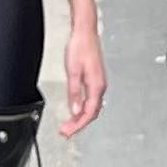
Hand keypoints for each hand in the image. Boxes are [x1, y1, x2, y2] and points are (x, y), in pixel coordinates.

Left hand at [58, 17, 105, 138]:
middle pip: (91, 113)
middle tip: (66, 132)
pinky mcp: (95, 80)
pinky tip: (75, 110)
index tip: (68, 132)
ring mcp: (98, 84)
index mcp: (96, 86)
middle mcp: (100, 86)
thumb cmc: (80, 48)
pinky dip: (82, 109)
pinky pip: (91, 100)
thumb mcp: (73, 71)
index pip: (88, 113)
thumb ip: (75, 93)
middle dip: (78, 125)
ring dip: (80, 118)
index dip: (77, 126)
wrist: (85, 33)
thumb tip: (75, 110)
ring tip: (69, 125)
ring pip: (91, 107)